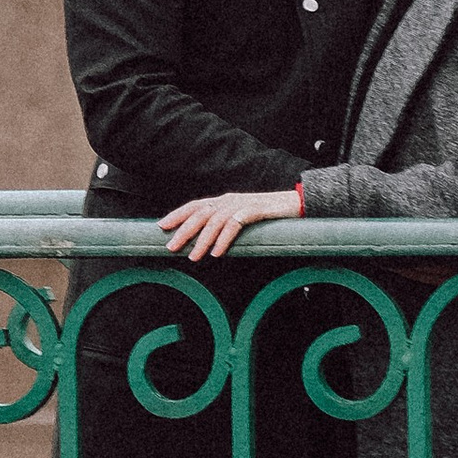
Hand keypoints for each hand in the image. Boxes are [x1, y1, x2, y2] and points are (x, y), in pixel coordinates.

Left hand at [160, 186, 304, 260]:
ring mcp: (242, 204)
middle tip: (171, 246)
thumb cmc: (269, 216)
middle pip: (200, 213)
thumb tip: (208, 244)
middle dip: (183, 230)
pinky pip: (235, 225)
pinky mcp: (256, 210)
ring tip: (193, 257)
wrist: (296, 204)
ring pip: (215, 221)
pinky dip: (224, 239)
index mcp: (224, 200)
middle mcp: (229, 200)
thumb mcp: (243, 219)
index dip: (177, 214)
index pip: (195, 205)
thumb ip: (226, 226)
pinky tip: (217, 253)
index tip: (161, 226)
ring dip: (202, 240)